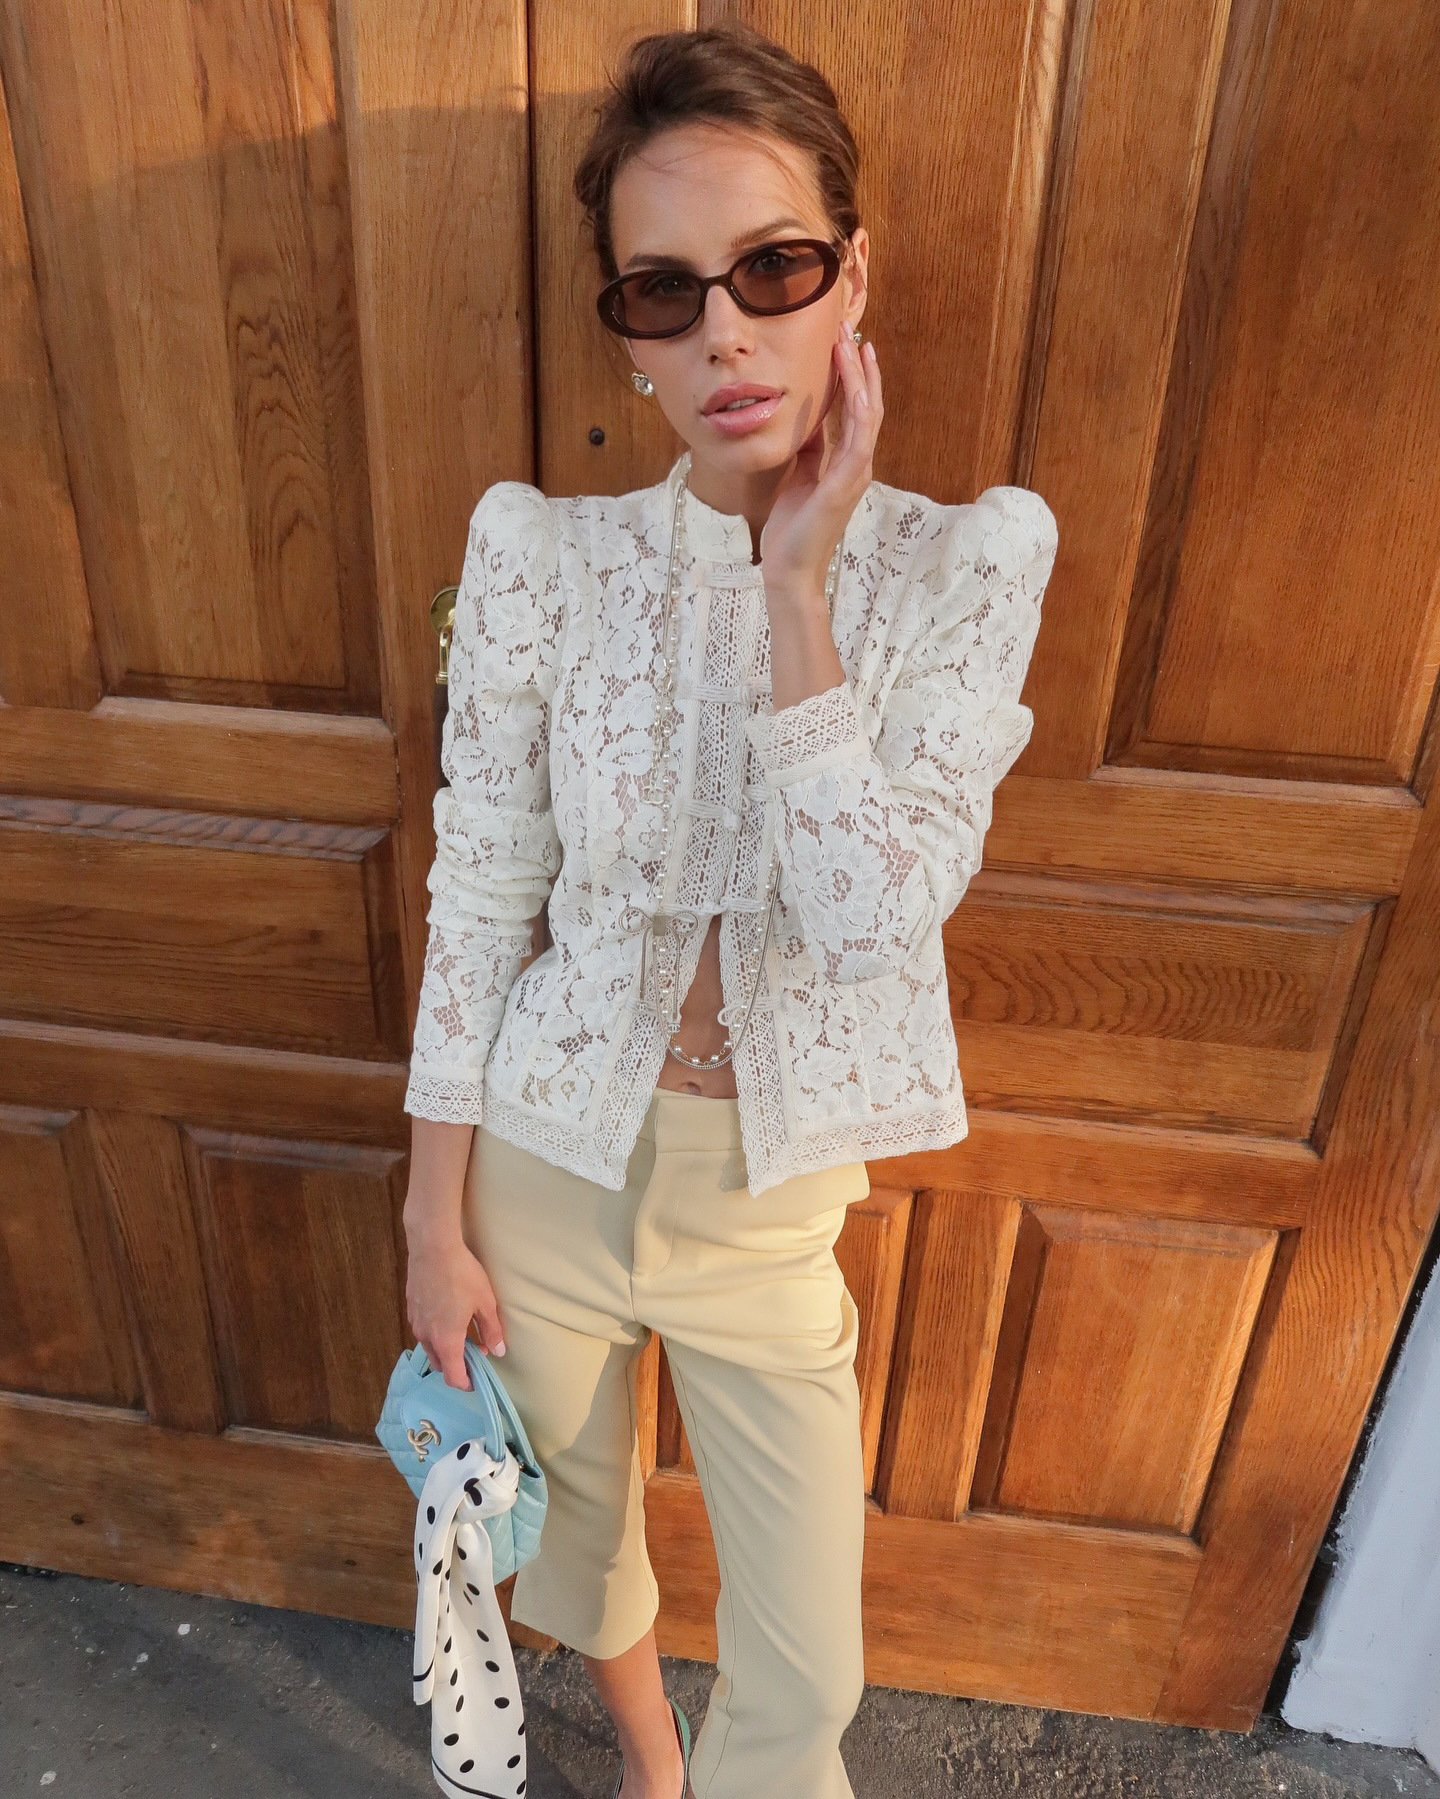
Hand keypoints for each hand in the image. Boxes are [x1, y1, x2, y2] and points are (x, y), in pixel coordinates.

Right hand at [404, 1223, 505, 1390]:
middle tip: (475, 1352)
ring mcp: (416, 1322)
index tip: (476, 1380)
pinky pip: (424, 1330)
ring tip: (464, 1331)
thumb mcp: (485, 1303)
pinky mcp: (411, 1308)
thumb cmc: (462, 1275)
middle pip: (439, 1364)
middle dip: (456, 1365)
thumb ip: (491, 1330)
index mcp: (446, 1340)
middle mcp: (427, 1336)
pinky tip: (449, 1314)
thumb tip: (498, 1351)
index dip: (465, 1383)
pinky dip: (436, 1332)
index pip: (452, 1376)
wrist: (433, 1247)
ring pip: (430, 1347)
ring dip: (446, 1347)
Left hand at [759, 314, 882, 594]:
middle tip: (848, 329)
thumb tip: (810, 422)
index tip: (843, 343)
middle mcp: (858, 465)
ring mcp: (856, 474)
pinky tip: (856, 385)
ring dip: (860, 378)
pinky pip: (859, 440)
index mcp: (846, 462)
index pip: (855, 410)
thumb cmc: (791, 529)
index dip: (852, 376)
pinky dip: (859, 410)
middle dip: (858, 366)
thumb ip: (810, 450)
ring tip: (850, 344)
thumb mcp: (798, 477)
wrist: (789, 568)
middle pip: (867, 404)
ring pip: (867, 414)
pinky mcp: (846, 484)